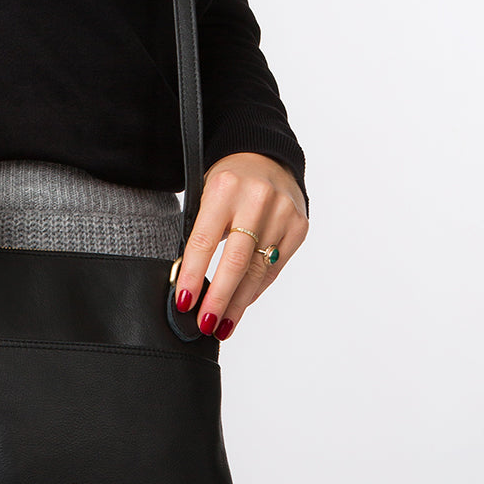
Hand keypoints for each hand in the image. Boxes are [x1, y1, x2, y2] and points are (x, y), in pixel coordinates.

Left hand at [172, 152, 307, 340]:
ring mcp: (282, 213)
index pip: (204, 240)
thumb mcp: (206, 194)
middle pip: (236, 260)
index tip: (184, 302)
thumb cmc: (228, 182)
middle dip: (219, 297)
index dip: (194, 275)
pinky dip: (257, 288)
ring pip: (257, 269)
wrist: (266, 159)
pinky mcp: (299, 226)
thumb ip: (201, 231)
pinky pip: (274, 266)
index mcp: (224, 187)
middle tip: (205, 324)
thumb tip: (189, 281)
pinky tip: (243, 303)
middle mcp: (256, 198)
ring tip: (223, 324)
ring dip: (239, 302)